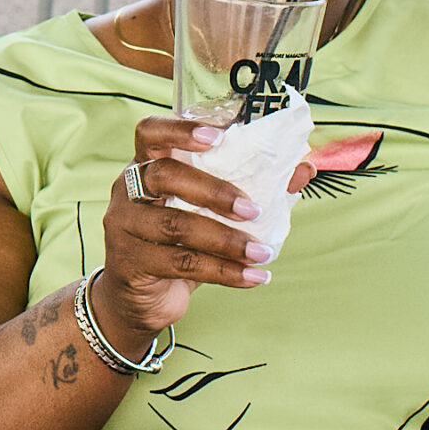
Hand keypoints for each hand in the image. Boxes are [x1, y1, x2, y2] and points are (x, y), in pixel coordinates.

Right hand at [96, 116, 308, 343]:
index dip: (180, 129)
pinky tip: (253, 277)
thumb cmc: (178, 243)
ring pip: (175, 224)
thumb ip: (253, 188)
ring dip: (226, 240)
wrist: (139, 300)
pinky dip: (224, 272)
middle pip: (164, 175)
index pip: (151, 133)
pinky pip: (181, 264)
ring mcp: (124, 226)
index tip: (217, 137)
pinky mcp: (130, 263)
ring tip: (262, 253)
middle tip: (252, 210)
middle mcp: (127, 190)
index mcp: (146, 166)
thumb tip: (304, 170)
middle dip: (214, 190)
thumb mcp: (211, 214)